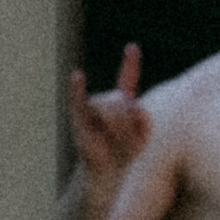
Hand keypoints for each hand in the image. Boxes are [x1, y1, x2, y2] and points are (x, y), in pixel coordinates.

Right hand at [69, 43, 149, 186]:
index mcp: (123, 102)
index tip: (132, 47)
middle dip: (127, 122)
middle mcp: (106, 101)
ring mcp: (93, 108)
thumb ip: (142, 118)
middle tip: (125, 141)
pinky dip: (77, 87)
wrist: (106, 172)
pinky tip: (77, 75)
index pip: (127, 78)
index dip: (130, 63)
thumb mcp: (142, 137)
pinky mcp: (80, 117)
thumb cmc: (125, 153)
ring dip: (118, 128)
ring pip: (111, 107)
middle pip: (121, 100)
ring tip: (113, 142)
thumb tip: (127, 104)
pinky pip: (78, 100)